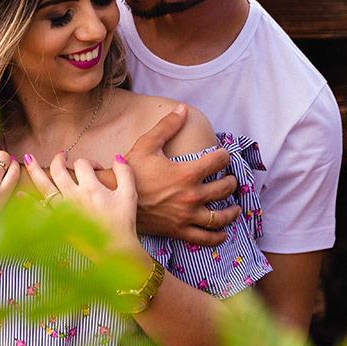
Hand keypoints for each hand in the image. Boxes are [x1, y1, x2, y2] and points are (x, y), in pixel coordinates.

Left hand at [22, 152, 140, 256]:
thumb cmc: (122, 222)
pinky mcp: (58, 223)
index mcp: (90, 187)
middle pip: (59, 170)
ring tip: (27, 158)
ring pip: (44, 186)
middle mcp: (73, 196)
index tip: (95, 169)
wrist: (114, 249)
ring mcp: (63, 210)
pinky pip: (39, 210)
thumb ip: (124, 173)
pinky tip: (19, 194)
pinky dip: (29, 202)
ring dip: (35, 170)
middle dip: (59, 159)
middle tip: (61, 155)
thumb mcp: (129, 194)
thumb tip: (116, 157)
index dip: (90, 163)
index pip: (83, 164)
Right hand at [125, 105, 239, 246]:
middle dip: (230, 181)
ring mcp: (186, 215)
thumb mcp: (147, 145)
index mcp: (187, 173)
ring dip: (231, 210)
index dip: (224, 155)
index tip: (221, 155)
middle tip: (228, 179)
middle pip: (225, 187)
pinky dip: (217, 237)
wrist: (112, 200)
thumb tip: (182, 108)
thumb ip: (167, 126)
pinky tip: (223, 233)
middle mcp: (192, 195)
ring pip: (220, 216)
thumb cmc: (129, 172)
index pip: (220, 160)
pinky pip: (204, 238)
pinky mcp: (178, 230)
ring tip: (234, 207)